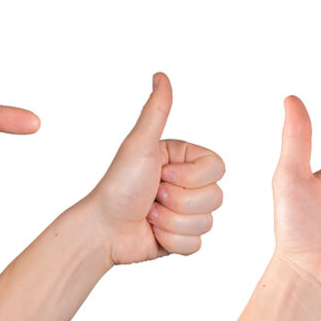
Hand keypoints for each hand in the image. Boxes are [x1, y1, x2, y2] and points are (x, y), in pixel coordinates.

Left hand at [79, 73, 224, 264]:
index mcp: (185, 160)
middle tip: (152, 196)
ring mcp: (188, 212)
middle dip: (178, 201)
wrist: (103, 228)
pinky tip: (153, 232)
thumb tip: (161, 76)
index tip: (162, 174)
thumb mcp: (139, 145)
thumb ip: (156, 112)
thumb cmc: (118, 185)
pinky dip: (171, 241)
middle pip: (215, 197)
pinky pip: (197, 245)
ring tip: (148, 214)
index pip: (218, 168)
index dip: (191, 176)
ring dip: (171, 222)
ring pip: (208, 222)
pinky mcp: (183, 238)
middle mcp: (189, 184)